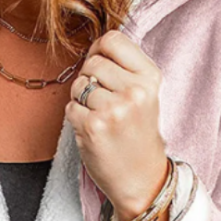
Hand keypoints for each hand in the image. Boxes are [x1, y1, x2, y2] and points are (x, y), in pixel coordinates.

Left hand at [64, 30, 168, 220]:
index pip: (113, 40)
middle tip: (100, 100)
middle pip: (93, 62)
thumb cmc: (139, 137)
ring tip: (98, 117)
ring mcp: (113, 109)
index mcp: (150, 78)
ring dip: (81, 100)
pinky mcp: (93, 127)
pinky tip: (92, 131)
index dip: (99, 50)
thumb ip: (125, 69)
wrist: (142, 180)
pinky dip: (76, 118)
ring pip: (79, 85)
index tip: (100, 66)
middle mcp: (134, 91)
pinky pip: (70, 108)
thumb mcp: (146, 95)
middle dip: (89, 78)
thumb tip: (95, 47)